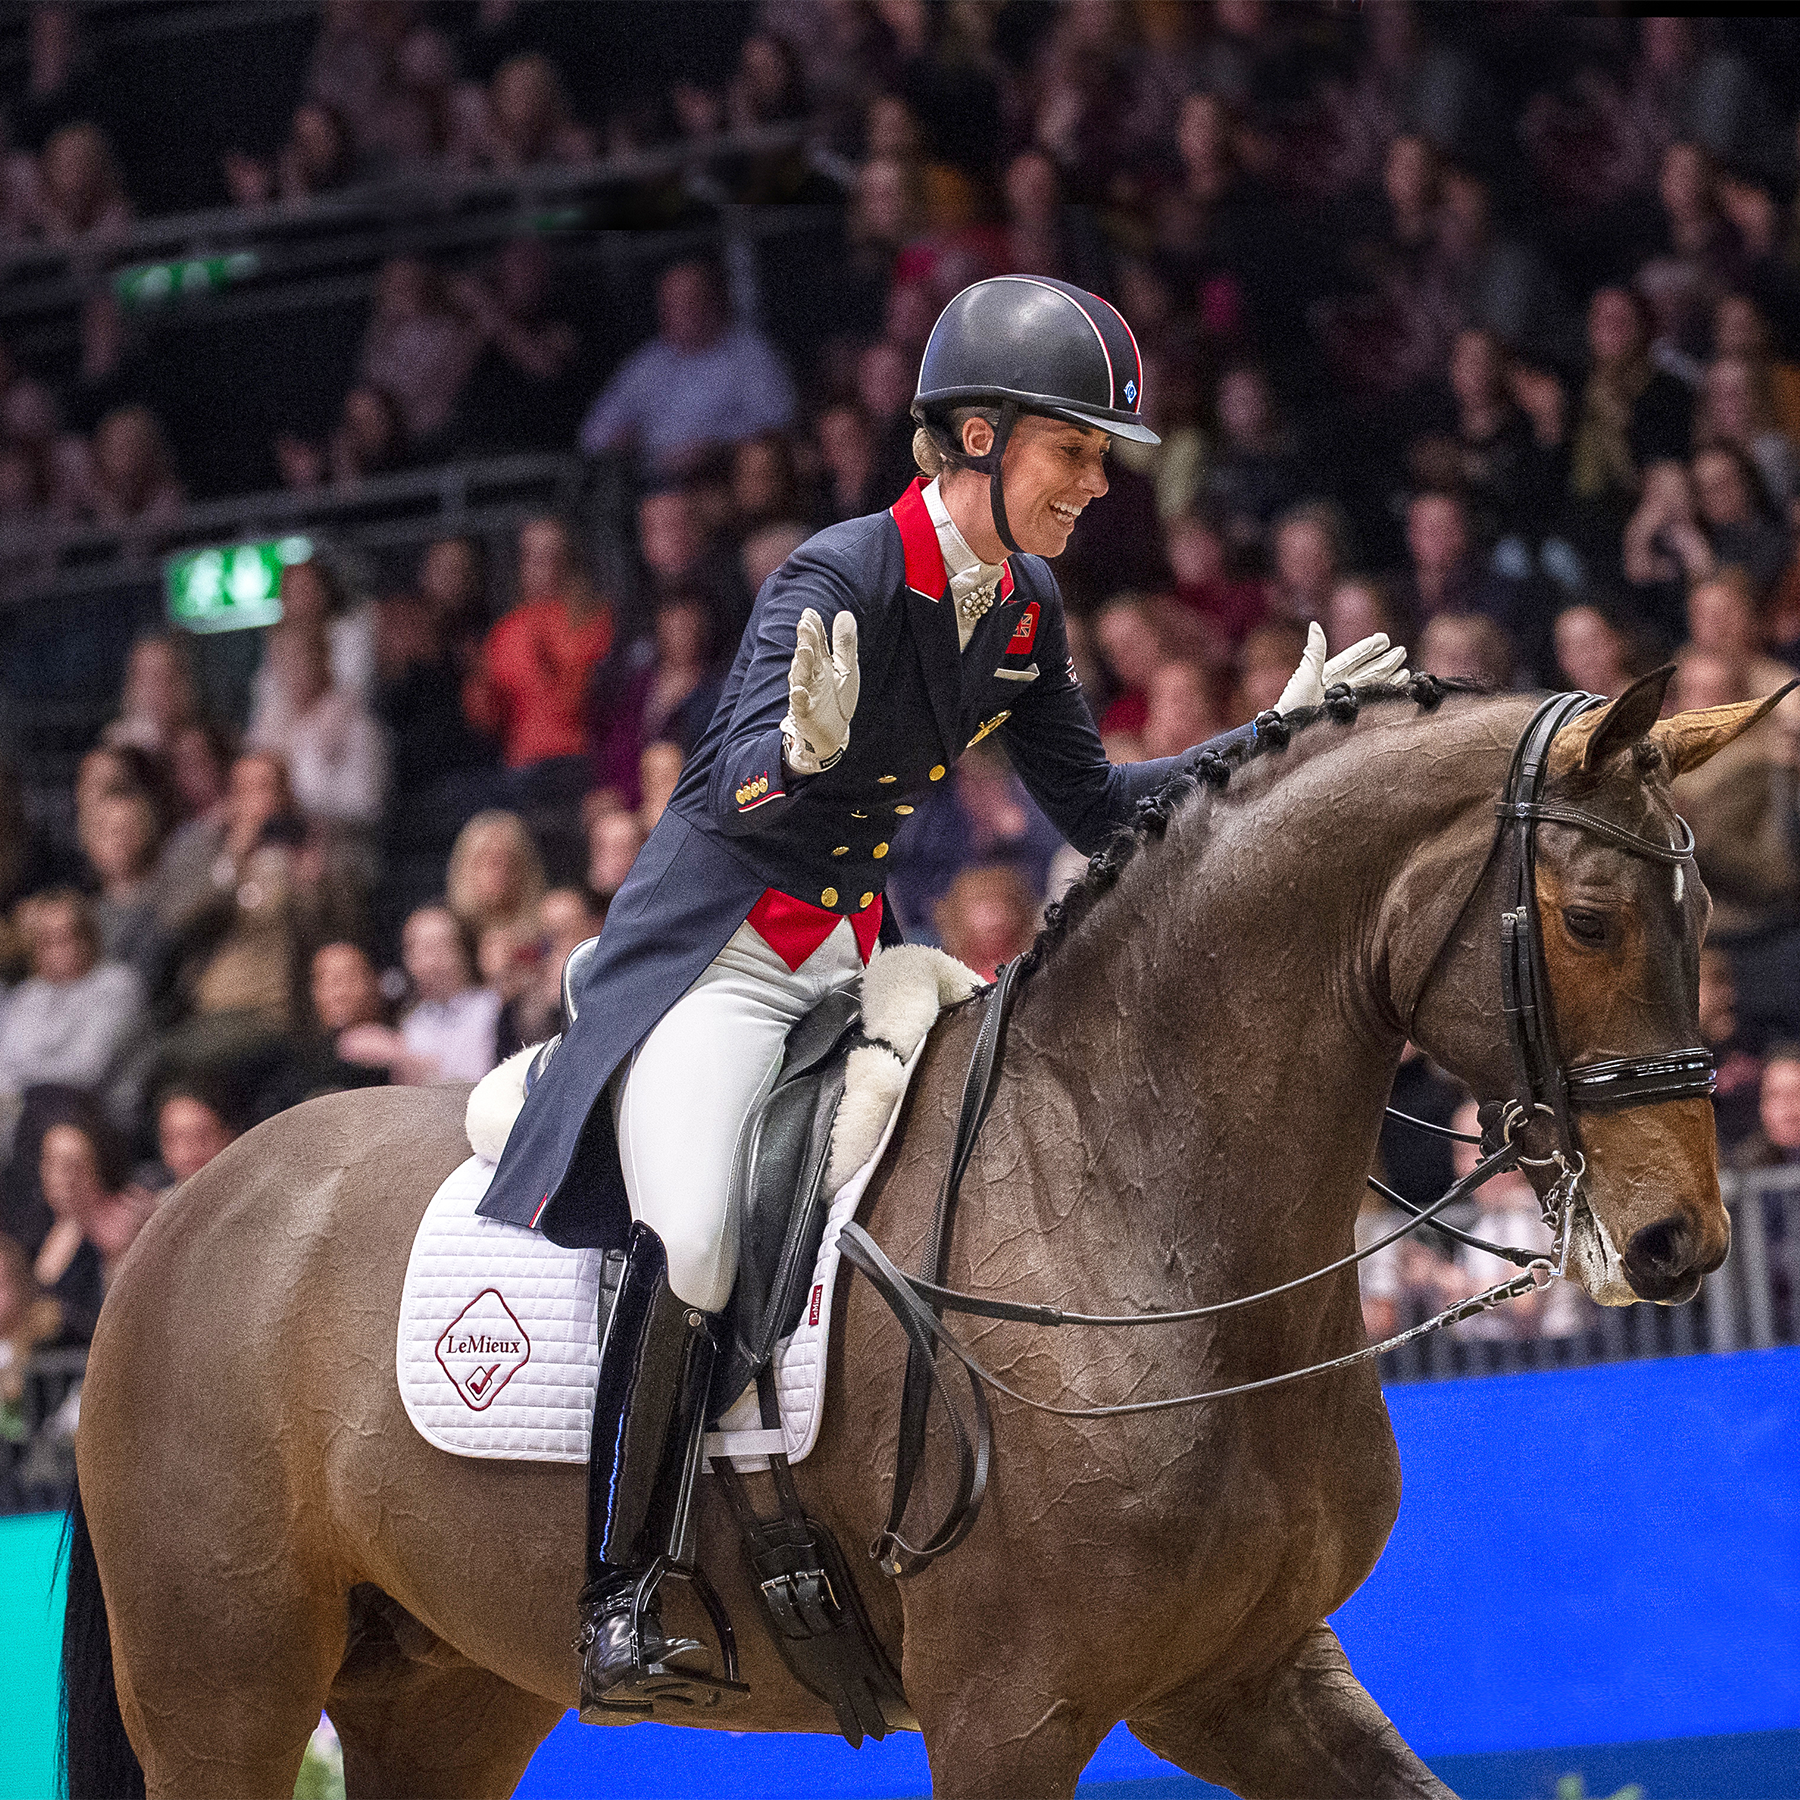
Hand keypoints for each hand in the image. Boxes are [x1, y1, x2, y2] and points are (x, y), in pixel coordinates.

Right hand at [781, 607, 859, 773]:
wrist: (831, 733)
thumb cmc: (836, 696)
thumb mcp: (846, 668)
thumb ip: (844, 643)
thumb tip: (845, 613)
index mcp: (821, 661)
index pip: (816, 640)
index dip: (814, 627)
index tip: (810, 612)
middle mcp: (811, 674)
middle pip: (808, 654)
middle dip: (806, 640)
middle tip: (805, 623)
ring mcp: (807, 693)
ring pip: (802, 676)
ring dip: (802, 663)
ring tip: (805, 650)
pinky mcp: (805, 713)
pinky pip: (800, 705)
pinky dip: (799, 698)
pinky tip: (798, 691)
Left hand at [1275, 623, 1409, 713]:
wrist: (1290, 730)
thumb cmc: (1294, 702)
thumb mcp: (1306, 673)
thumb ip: (1315, 651)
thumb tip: (1315, 625)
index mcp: (1328, 674)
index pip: (1352, 658)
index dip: (1368, 649)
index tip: (1383, 639)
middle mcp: (1338, 686)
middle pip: (1367, 671)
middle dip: (1385, 662)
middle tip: (1402, 651)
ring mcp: (1344, 700)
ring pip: (1372, 685)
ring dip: (1389, 677)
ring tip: (1406, 672)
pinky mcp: (1350, 713)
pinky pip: (1370, 701)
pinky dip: (1385, 694)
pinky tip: (1398, 689)